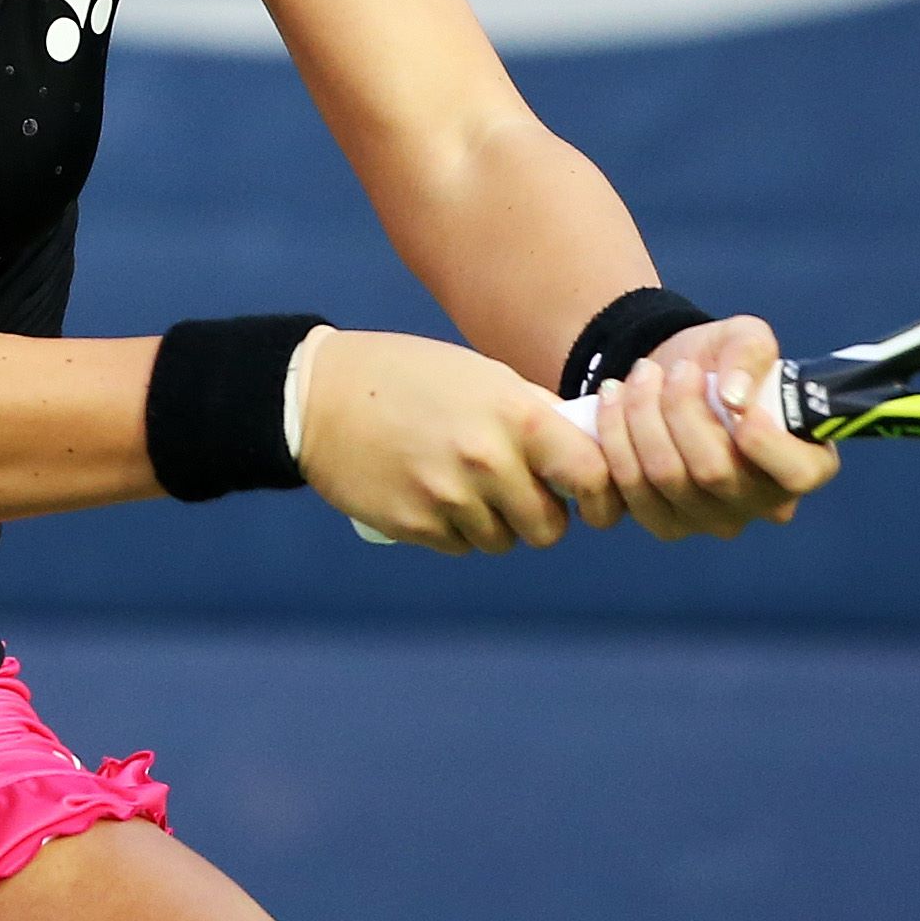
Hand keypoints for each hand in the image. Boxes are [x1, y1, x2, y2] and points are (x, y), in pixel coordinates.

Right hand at [296, 329, 619, 553]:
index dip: (599, 493)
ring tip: (464, 485)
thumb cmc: (408, 376)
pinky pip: (459, 545)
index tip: (588, 495)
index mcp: (515, 415)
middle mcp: (487, 461)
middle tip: (518, 492)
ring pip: (502, 541)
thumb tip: (589, 447)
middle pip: (548, 528)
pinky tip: (430, 492)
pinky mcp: (414, 525)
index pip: (591, 475)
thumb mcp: (482, 375)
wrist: (320, 395)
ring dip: (493, 523)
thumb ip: (534, 412)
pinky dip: (453, 529)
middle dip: (540, 516)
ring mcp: (449, 497)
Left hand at [578, 314, 839, 540]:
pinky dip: (612, 440)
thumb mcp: (745, 338)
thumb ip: (750, 355)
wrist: (671, 376)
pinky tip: (612, 403)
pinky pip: (626, 495)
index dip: (766, 442)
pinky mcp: (663, 522)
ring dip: (641, 417)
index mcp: (802, 462)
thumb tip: (736, 396)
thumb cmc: (724, 362)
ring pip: (665, 479)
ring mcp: (709, 520)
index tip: (735, 400)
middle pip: (714, 471)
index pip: (798, 474)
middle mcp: (760, 503)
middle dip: (682, 409)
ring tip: (640, 376)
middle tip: (674, 369)